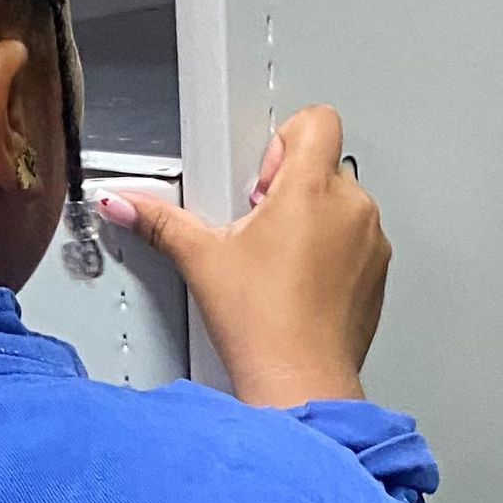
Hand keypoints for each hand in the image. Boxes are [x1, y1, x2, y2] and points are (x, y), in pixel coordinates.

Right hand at [99, 107, 388, 408]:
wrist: (301, 382)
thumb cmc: (264, 327)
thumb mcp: (201, 260)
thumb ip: (159, 221)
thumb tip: (125, 204)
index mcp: (311, 190)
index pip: (317, 120)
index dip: (282, 140)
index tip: (260, 180)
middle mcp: (352, 208)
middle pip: (323, 166)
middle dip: (290, 189)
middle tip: (260, 230)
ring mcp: (371, 241)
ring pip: (342, 205)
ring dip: (313, 221)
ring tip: (278, 262)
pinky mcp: (378, 273)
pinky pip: (357, 242)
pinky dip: (332, 253)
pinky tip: (299, 284)